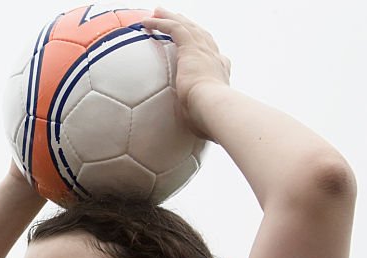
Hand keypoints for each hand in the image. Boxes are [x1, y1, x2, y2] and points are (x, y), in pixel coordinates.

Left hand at [140, 9, 231, 139]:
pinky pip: (173, 28)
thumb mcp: (205, 121)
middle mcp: (215, 58)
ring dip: (171, 17)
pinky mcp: (191, 48)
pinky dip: (160, 22)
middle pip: (200, 35)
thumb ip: (199, 123)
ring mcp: (204, 51)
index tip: (201, 52)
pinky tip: (146, 22)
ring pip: (186, 26)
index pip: (215, 58)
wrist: (215, 109)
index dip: (207, 52)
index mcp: (220, 74)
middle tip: (176, 20)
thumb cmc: (211, 122)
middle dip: (187, 26)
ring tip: (157, 12)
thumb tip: (197, 136)